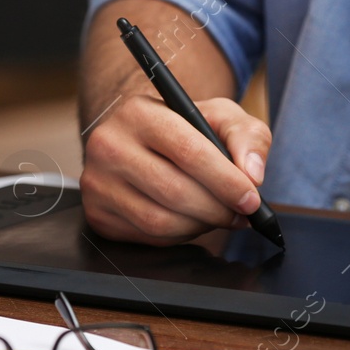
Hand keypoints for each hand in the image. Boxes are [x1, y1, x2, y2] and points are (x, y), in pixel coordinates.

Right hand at [81, 94, 271, 244]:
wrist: (142, 140)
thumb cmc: (186, 127)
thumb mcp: (220, 116)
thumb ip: (247, 136)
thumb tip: (252, 174)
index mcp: (139, 112)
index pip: (188, 151)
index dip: (225, 181)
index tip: (251, 199)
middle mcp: (109, 144)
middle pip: (174, 190)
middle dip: (217, 209)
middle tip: (241, 214)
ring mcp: (97, 181)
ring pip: (160, 220)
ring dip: (200, 225)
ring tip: (219, 216)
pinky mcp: (97, 213)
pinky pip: (147, 237)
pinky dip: (180, 235)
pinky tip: (192, 221)